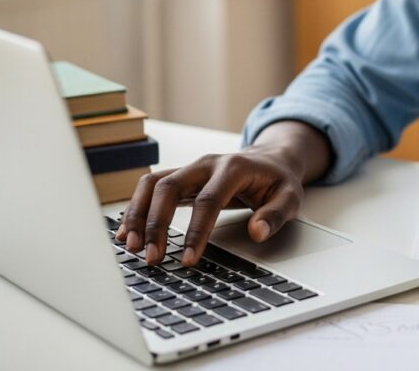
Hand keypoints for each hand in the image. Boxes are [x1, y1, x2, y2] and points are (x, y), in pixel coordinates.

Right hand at [115, 121, 331, 266]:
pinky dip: (136, 208)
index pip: (208, 201)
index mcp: (233, 168)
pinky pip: (151, 188)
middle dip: (156, 224)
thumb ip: (275, 214)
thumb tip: (257, 232)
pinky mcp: (182, 178)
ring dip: (138, 214)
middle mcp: (206, 164)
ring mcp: (191, 169)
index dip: (195, 232)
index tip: (186, 260)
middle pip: (169, 187)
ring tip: (130, 246)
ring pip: (153, 184)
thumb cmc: (278, 181)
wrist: (270, 159)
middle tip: (152, 258)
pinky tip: (127, 232)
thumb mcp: (291, 197)